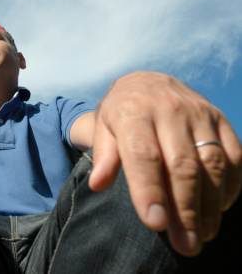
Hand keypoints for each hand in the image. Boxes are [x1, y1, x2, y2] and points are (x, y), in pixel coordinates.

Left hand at [89, 71, 241, 255]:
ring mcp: (199, 113)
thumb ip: (103, 156)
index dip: (150, 191)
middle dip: (185, 209)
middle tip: (185, 244)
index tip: (155, 224)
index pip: (143, 155)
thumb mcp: (103, 128)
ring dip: (210, 204)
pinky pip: (233, 154)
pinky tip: (219, 208)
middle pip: (182, 165)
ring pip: (212, 163)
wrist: (147, 82)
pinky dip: (230, 185)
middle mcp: (169, 110)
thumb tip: (98, 185)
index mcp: (134, 112)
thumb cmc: (120, 113)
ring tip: (203, 235)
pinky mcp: (220, 118)